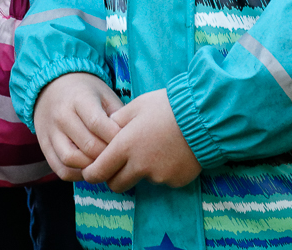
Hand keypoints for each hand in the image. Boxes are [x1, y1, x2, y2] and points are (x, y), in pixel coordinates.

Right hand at [32, 73, 122, 181]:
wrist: (51, 85)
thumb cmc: (85, 92)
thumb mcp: (104, 94)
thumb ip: (118, 115)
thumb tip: (131, 140)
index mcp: (79, 99)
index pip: (98, 124)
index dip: (115, 139)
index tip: (128, 143)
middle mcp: (61, 115)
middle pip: (87, 146)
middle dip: (107, 156)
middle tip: (119, 158)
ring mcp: (50, 131)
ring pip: (71, 160)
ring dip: (91, 168)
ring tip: (103, 165)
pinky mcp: (44, 145)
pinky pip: (59, 169)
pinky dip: (76, 175)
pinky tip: (88, 169)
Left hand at [81, 89, 200, 192]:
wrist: (203, 117)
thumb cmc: (166, 106)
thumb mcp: (136, 106)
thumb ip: (117, 120)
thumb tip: (106, 128)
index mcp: (125, 146)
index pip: (99, 171)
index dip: (91, 174)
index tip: (89, 172)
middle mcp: (140, 166)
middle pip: (117, 184)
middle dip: (113, 177)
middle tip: (117, 164)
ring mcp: (160, 176)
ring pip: (142, 180)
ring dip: (141, 170)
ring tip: (155, 146)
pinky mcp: (176, 181)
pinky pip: (163, 179)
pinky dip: (162, 170)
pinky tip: (171, 151)